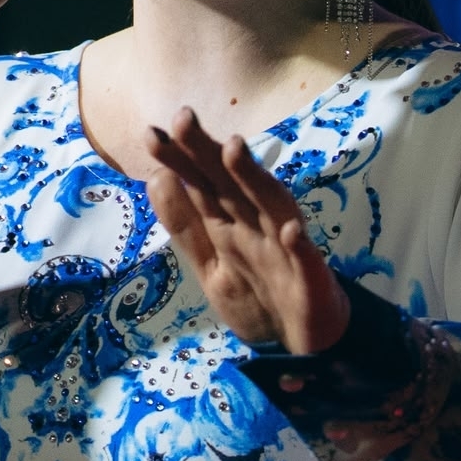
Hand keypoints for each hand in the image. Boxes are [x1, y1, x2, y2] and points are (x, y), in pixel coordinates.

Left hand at [145, 108, 350, 353]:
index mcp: (231, 223)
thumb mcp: (210, 264)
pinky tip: (291, 231)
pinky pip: (306, 260)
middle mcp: (257, 225)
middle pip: (230, 183)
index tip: (149, 134)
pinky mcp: (311, 278)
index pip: (202, 183)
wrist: (304, 342)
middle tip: (182, 118)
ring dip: (253, 179)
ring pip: (269, 207)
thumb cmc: (258, 294)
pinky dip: (299, 245)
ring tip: (233, 148)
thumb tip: (156, 179)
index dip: (178, 159)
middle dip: (207, 151)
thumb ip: (186, 226)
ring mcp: (286, 248)